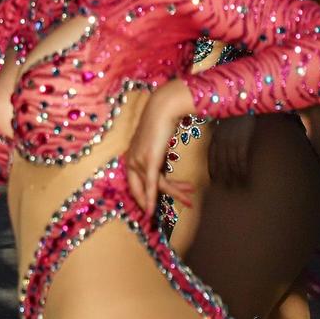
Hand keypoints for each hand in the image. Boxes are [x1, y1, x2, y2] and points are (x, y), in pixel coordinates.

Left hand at [125, 81, 197, 213]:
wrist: (163, 109)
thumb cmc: (161, 124)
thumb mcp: (155, 146)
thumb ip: (155, 159)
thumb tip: (162, 171)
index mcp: (130, 159)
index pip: (134, 186)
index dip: (143, 199)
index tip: (152, 209)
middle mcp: (131, 161)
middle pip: (143, 189)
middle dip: (156, 202)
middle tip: (169, 208)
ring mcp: (138, 161)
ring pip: (156, 186)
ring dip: (175, 194)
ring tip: (190, 198)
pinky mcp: (149, 160)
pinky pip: (153, 184)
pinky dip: (156, 197)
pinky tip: (161, 207)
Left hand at [208, 113, 256, 187]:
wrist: (246, 101)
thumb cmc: (236, 112)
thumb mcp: (225, 123)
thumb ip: (222, 135)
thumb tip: (222, 145)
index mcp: (216, 136)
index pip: (212, 158)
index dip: (214, 171)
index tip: (215, 181)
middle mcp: (221, 140)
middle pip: (220, 163)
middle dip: (223, 177)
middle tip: (227, 189)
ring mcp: (231, 141)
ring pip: (230, 163)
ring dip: (233, 176)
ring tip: (237, 186)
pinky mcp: (242, 140)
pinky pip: (240, 159)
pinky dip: (242, 170)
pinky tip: (244, 177)